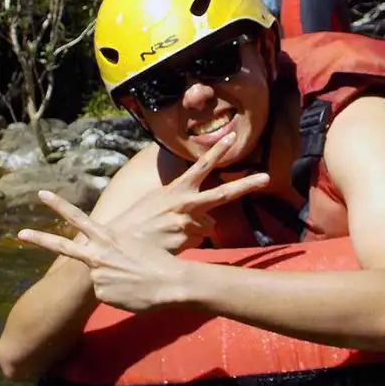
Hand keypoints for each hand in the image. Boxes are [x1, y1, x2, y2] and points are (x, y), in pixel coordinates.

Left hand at [18, 193, 183, 312]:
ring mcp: (96, 276)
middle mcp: (97, 255)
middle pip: (63, 246)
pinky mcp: (101, 294)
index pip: (78, 218)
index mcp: (108, 237)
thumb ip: (120, 245)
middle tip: (20, 233)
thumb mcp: (141, 241)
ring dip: (116, 280)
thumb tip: (110, 253)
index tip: (43, 195)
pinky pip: (108, 294)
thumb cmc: (161, 259)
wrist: (171, 282)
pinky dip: (120, 294)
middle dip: (40, 239)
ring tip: (136, 280)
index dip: (59, 205)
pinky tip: (134, 292)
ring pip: (100, 277)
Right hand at [110, 132, 269, 250]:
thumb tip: (205, 215)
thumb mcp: (155, 203)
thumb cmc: (135, 224)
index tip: (230, 138)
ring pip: (208, 226)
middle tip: (266, 178)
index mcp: (176, 191)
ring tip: (169, 233)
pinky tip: (169, 245)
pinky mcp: (188, 242)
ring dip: (196, 230)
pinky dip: (187, 243)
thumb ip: (180, 202)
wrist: (118, 247)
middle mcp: (185, 205)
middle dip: (247, 184)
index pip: (200, 167)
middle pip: (223, 194)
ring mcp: (188, 224)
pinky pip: (197, 241)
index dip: (216, 152)